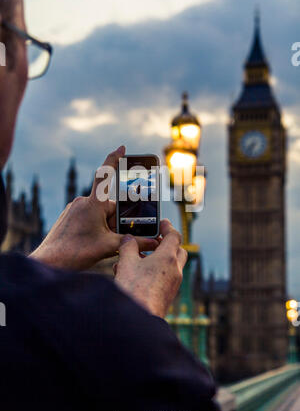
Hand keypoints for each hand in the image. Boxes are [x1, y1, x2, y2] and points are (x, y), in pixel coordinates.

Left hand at [30, 146, 157, 270]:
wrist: (48, 262)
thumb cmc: (75, 253)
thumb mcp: (109, 247)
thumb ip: (134, 242)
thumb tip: (155, 242)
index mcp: (93, 203)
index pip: (105, 175)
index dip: (114, 159)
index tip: (122, 148)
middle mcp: (83, 202)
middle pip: (110, 207)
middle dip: (118, 221)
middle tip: (116, 238)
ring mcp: (75, 209)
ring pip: (101, 214)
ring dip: (108, 227)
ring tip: (102, 245)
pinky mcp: (70, 217)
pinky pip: (89, 217)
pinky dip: (97, 228)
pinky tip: (94, 243)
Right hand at [114, 220, 187, 317]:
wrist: (139, 319)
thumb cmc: (134, 289)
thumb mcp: (126, 262)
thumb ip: (128, 247)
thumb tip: (128, 239)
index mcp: (168, 258)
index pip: (174, 236)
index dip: (167, 227)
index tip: (162, 223)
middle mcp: (175, 270)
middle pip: (178, 251)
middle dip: (167, 244)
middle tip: (153, 241)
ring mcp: (174, 284)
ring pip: (170, 265)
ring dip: (158, 259)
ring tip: (137, 259)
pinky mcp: (168, 295)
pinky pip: (165, 278)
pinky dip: (155, 272)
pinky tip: (136, 276)